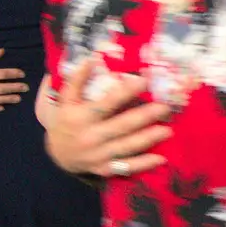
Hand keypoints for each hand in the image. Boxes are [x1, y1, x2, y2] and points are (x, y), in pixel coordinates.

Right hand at [45, 59, 171, 176]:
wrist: (57, 154)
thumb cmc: (66, 121)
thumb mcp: (65, 100)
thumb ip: (76, 80)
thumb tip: (93, 58)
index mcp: (80, 117)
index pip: (106, 103)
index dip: (125, 92)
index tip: (145, 80)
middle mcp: (90, 136)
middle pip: (121, 126)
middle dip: (145, 117)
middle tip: (166, 107)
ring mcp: (98, 155)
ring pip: (127, 147)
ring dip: (148, 139)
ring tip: (168, 130)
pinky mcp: (104, 168)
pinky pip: (126, 167)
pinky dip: (143, 164)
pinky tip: (161, 158)